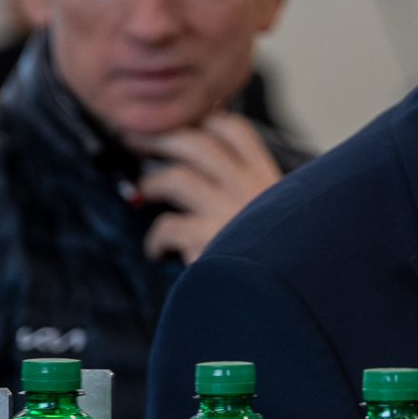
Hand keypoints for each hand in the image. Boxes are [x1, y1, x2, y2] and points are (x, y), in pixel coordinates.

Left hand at [132, 114, 282, 261]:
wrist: (282, 297)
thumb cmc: (277, 259)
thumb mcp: (276, 216)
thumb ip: (251, 194)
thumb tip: (209, 175)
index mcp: (267, 178)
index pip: (235, 130)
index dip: (203, 121)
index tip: (182, 125)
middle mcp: (249, 188)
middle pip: (196, 143)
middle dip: (159, 139)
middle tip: (135, 141)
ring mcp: (228, 212)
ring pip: (175, 178)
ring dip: (152, 185)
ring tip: (146, 195)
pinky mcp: (208, 241)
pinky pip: (166, 227)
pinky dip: (155, 239)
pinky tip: (157, 250)